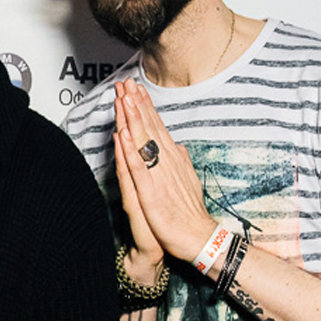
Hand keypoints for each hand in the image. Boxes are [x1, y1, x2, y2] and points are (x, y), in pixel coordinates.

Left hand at [112, 80, 216, 264]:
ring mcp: (159, 176)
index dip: (145, 106)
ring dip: (132, 119)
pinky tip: (123, 135)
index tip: (136, 88)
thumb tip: (177, 146)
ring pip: (143, 142)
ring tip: (123, 99)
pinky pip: (138, 168)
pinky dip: (131, 150)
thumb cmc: (189, 213)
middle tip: (125, 83)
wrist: (198, 238)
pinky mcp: (151, 193)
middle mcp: (167, 162)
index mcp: (173, 159)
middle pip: (149, 128)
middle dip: (136, 104)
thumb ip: (180, 163)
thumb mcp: (186, 181)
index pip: (157, 127)